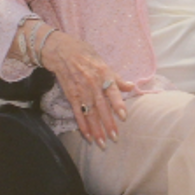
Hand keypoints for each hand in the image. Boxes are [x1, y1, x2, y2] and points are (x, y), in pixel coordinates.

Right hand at [39, 31, 132, 148]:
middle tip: (115, 138)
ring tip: (102, 143)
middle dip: (108, 123)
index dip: (118, 104)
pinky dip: (82, 125)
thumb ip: (117, 78)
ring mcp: (81, 91)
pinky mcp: (71, 95)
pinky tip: (88, 136)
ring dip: (96, 129)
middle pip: (101, 107)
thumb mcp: (104, 64)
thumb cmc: (87, 57)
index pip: (112, 92)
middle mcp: (92, 84)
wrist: (63, 52)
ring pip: (90, 113)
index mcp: (103, 75)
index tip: (123, 116)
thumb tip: (132, 87)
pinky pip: (78, 113)